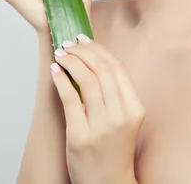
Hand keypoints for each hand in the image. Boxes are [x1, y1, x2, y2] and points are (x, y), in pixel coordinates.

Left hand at [50, 34, 143, 183]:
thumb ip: (114, 93)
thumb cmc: (113, 150)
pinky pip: (70, 99)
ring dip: (71, 61)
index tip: (85, 40)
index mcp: (134, 109)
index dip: (99, 50)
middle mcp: (121, 116)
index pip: (117, 68)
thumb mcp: (123, 119)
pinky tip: (55, 71)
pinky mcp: (80, 138)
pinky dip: (61, 80)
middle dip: (83, 51)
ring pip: (86, 80)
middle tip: (69, 43)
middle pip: (102, 70)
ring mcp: (101, 128)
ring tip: (61, 54)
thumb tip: (92, 59)